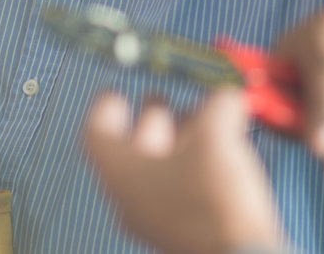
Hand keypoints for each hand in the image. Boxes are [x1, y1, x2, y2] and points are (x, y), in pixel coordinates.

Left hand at [82, 88, 286, 253]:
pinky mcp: (187, 230)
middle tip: (162, 100)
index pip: (97, 135)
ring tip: (203, 121)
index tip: (115, 92)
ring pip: (159, 170)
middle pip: (130, 151)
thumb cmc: (214, 202)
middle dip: (149, 120)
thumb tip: (225, 97)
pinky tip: (222, 152)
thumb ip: (217, 106)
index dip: (105, 107)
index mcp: (123, 174)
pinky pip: (181, 189)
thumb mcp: (216, 137)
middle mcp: (132, 199)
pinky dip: (196, 164)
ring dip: (178, 141)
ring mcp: (159, 219)